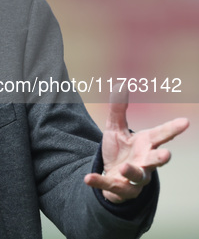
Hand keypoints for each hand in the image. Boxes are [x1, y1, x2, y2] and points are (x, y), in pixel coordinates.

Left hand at [84, 84, 188, 202]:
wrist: (112, 176)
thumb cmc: (121, 150)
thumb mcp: (115, 127)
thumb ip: (118, 109)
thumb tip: (121, 84)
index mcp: (146, 144)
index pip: (161, 135)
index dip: (173, 129)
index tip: (185, 122)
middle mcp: (145, 161)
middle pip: (155, 160)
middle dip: (161, 158)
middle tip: (166, 154)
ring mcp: (134, 177)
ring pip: (138, 177)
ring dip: (132, 172)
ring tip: (124, 167)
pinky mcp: (120, 188)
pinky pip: (111, 186)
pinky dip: (100, 182)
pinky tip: (88, 178)